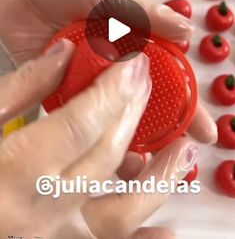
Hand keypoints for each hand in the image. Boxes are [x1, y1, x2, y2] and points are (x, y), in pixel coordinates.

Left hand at [0, 0, 216, 145]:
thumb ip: (142, 10)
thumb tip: (185, 29)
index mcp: (128, 35)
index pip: (162, 71)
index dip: (183, 98)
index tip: (201, 126)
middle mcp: (107, 59)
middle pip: (137, 97)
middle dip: (158, 125)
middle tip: (174, 150)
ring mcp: (81, 73)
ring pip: (106, 108)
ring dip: (122, 131)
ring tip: (139, 159)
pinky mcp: (51, 82)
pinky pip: (70, 107)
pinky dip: (83, 124)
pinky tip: (96, 144)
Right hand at [0, 43, 193, 238]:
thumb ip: (19, 86)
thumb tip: (63, 53)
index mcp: (10, 173)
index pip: (81, 123)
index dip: (113, 89)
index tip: (132, 63)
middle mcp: (36, 212)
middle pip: (104, 156)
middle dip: (131, 112)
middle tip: (144, 81)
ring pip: (120, 214)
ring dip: (157, 180)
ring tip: (180, 150)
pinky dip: (142, 237)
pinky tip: (165, 227)